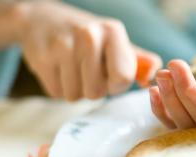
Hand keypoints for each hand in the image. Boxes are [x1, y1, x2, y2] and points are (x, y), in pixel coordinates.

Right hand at [16, 1, 160, 100]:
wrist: (43, 21)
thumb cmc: (88, 39)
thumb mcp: (116, 42)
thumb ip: (140, 61)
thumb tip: (153, 78)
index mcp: (113, 31)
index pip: (123, 78)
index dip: (117, 85)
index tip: (110, 75)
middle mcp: (89, 35)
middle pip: (97, 92)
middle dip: (94, 88)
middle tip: (87, 70)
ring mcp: (62, 45)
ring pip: (75, 96)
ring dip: (76, 89)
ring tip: (72, 68)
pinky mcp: (41, 57)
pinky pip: (57, 93)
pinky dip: (58, 87)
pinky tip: (58, 68)